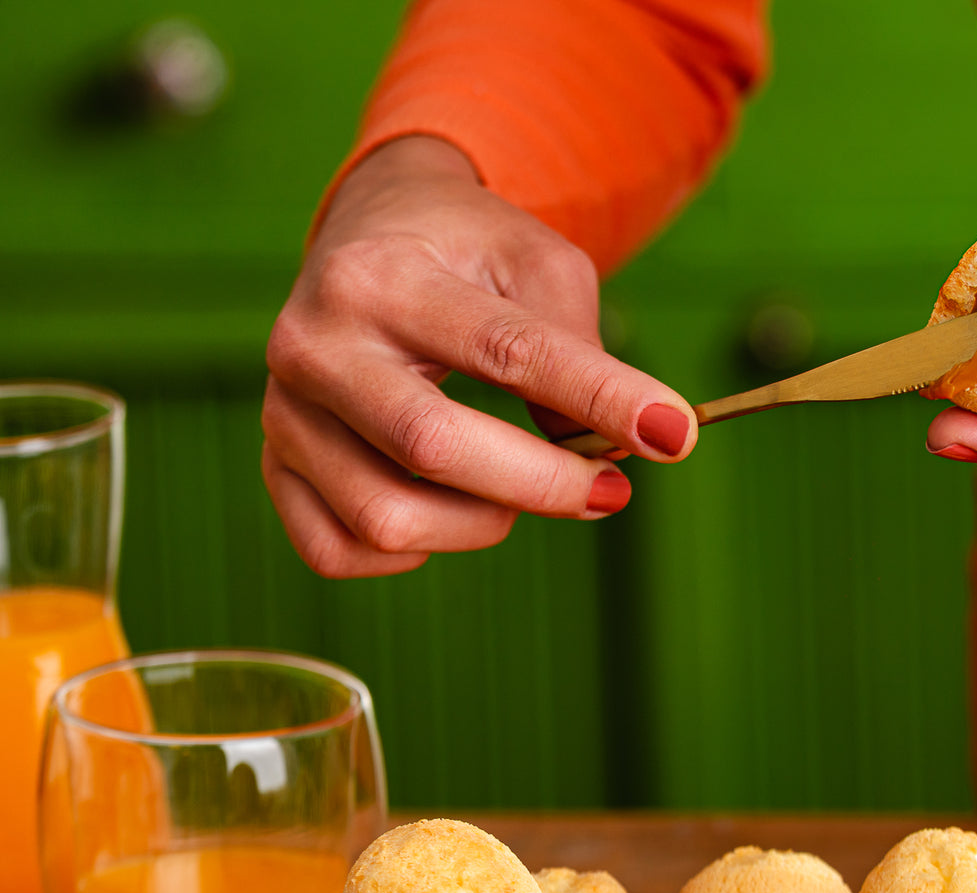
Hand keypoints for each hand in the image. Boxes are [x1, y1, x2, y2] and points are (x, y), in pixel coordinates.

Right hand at [263, 136, 696, 576]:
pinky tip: (449, 508)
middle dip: (544, 484)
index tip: (674, 433)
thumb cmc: (468, 250)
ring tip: (522, 486)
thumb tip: (606, 454)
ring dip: (484, 522)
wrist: (373, 232)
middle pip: (434, 448)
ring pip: (386, 517)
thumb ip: (578, 350)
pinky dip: (411, 549)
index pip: (507, 352)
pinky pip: (337, 551)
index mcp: (383, 277)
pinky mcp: (274, 465)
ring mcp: (284, 413)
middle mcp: (314, 345)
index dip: (600, 398)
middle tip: (610, 489)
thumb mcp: (539, 262)